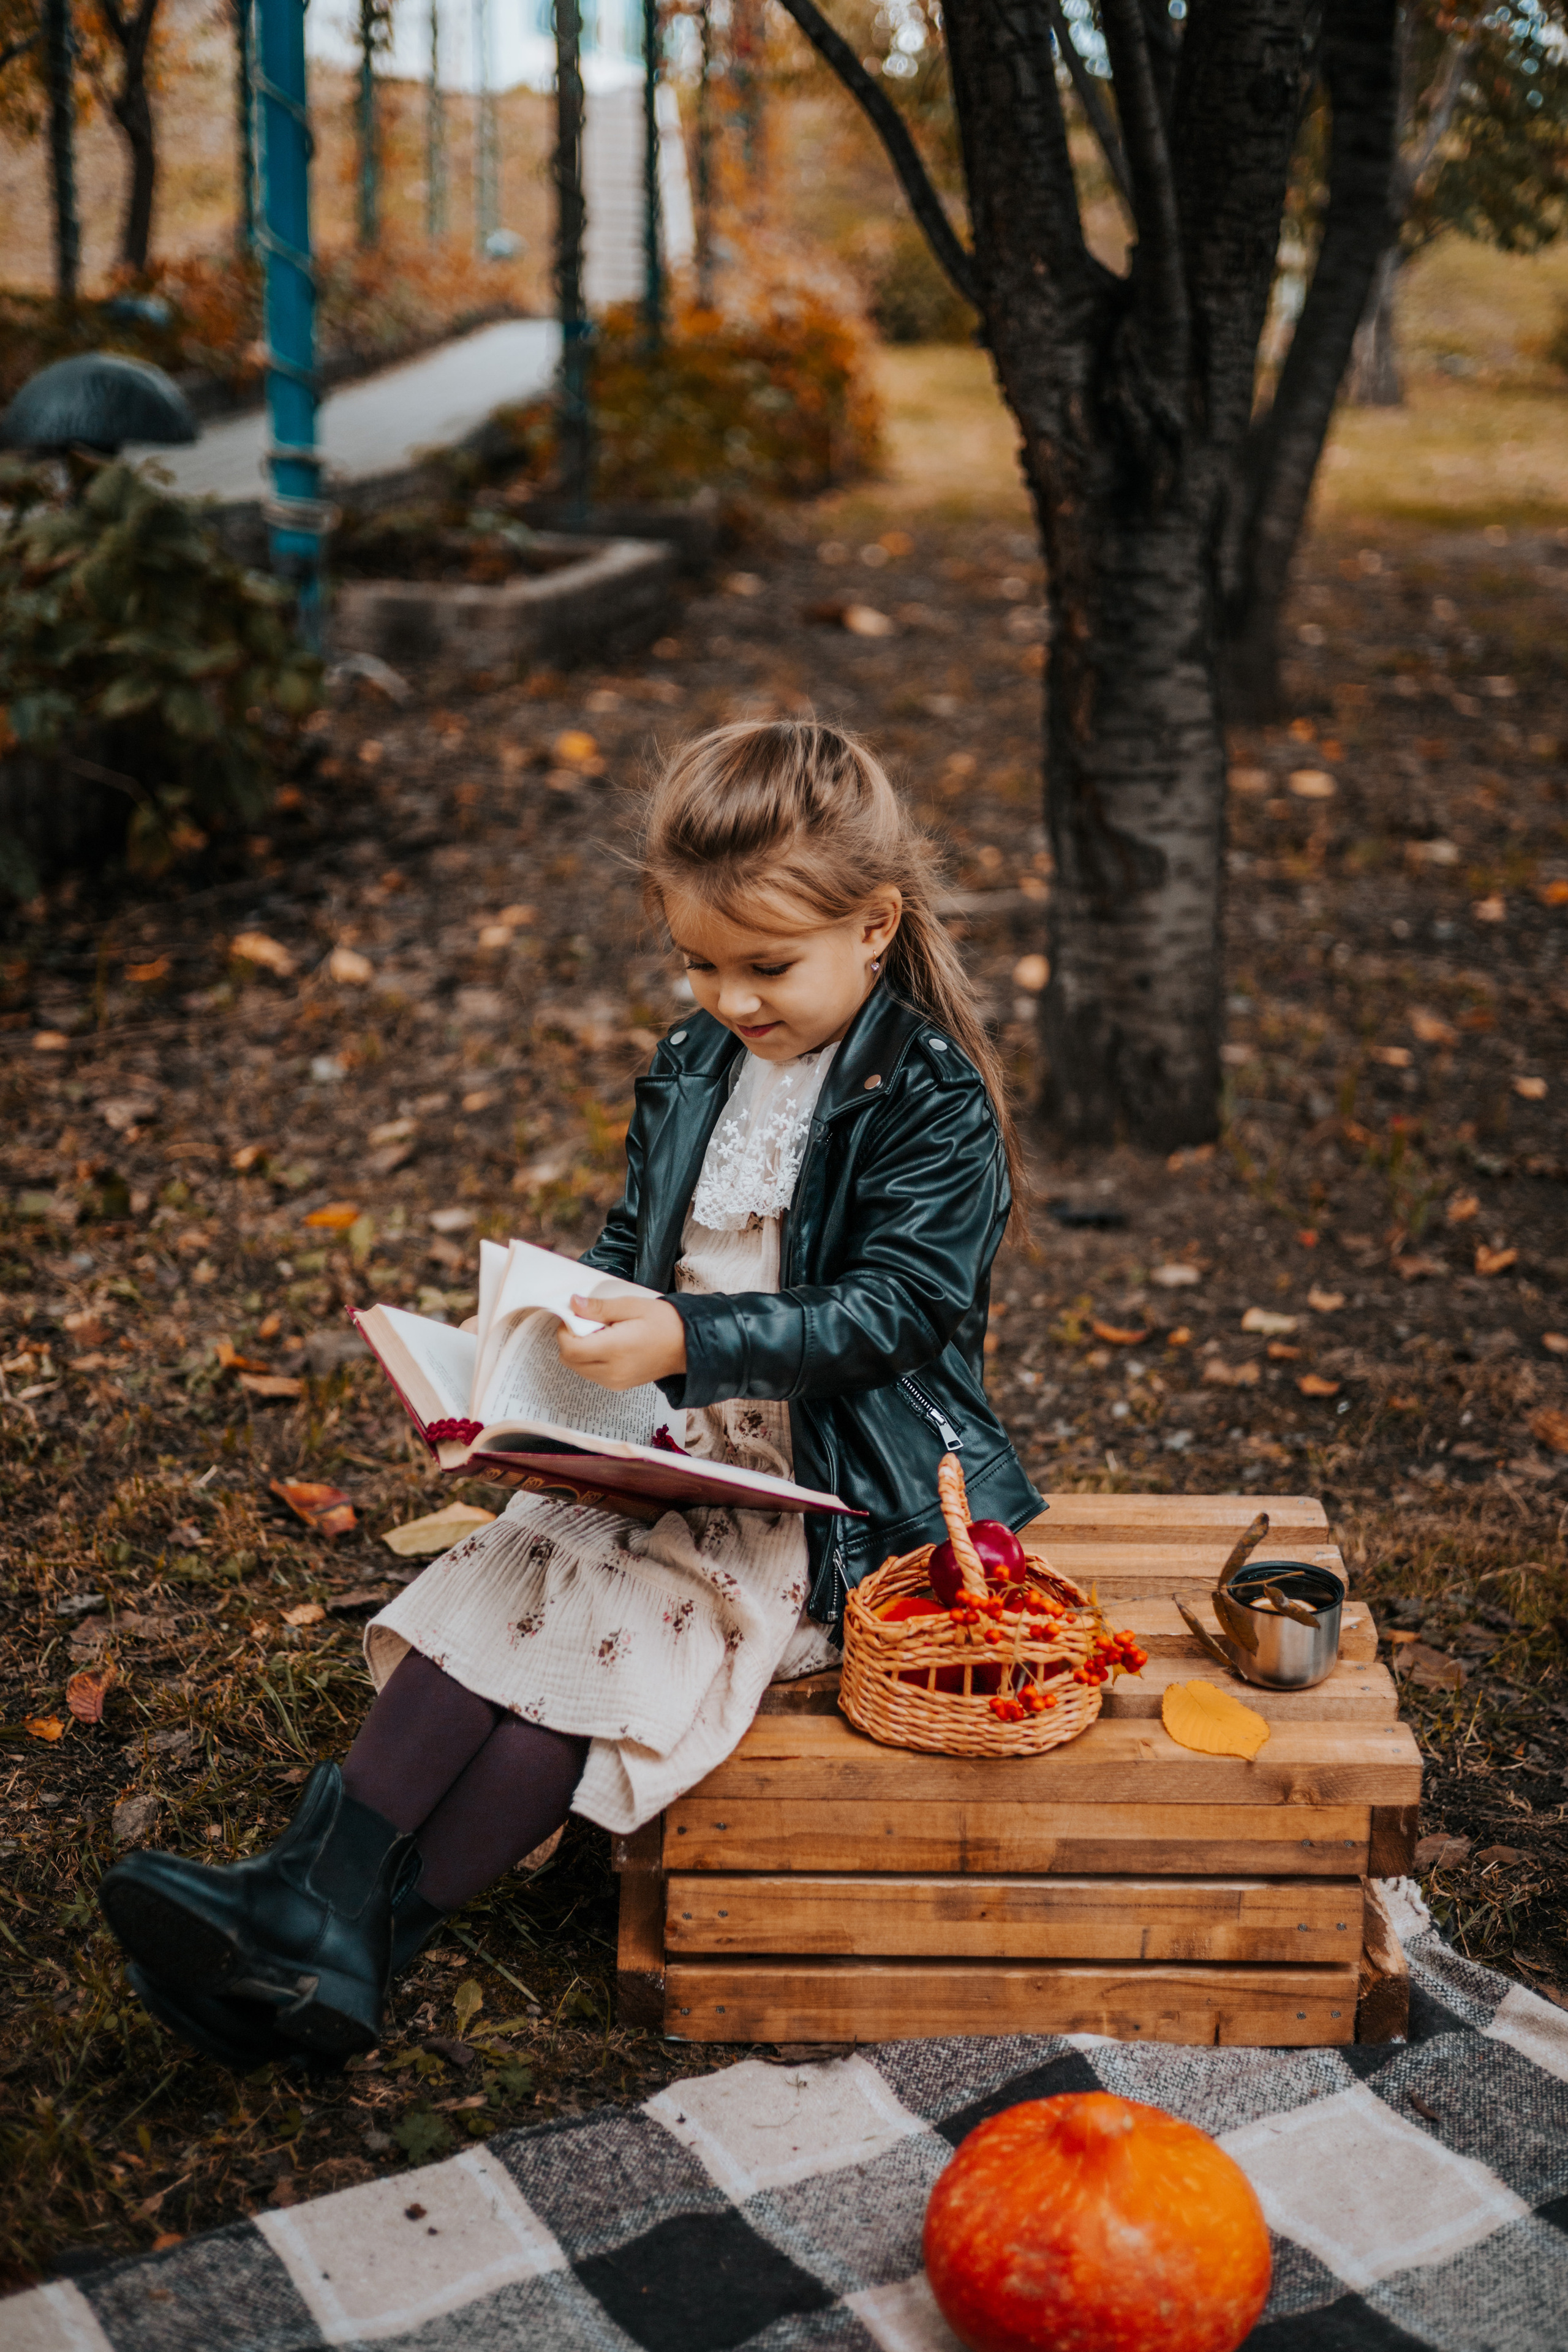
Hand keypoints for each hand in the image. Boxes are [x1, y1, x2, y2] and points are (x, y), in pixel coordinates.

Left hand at [557, 1293, 686, 1390]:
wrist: (688, 1345)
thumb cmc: (665, 1323)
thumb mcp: (632, 1306)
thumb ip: (600, 1308)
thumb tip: (574, 1304)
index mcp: (614, 1350)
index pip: (570, 1348)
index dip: (565, 1330)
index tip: (575, 1316)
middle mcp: (611, 1371)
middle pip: (569, 1360)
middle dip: (570, 1340)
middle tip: (588, 1323)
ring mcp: (614, 1382)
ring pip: (578, 1368)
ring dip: (580, 1350)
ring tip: (602, 1334)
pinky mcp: (618, 1385)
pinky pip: (592, 1374)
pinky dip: (591, 1359)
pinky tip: (608, 1345)